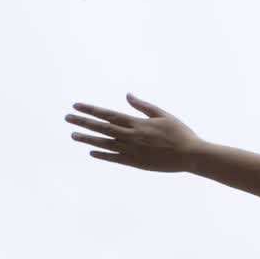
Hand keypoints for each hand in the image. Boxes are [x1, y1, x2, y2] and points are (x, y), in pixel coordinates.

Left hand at [66, 94, 202, 172]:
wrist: (191, 155)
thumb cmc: (180, 133)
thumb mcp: (163, 115)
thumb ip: (144, 106)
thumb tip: (127, 95)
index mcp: (138, 123)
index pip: (108, 114)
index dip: (91, 110)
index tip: (76, 106)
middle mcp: (132, 136)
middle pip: (102, 128)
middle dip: (83, 122)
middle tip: (67, 118)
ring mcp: (133, 150)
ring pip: (105, 143)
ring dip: (88, 139)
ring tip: (73, 135)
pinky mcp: (137, 163)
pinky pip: (115, 158)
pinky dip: (103, 155)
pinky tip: (91, 152)